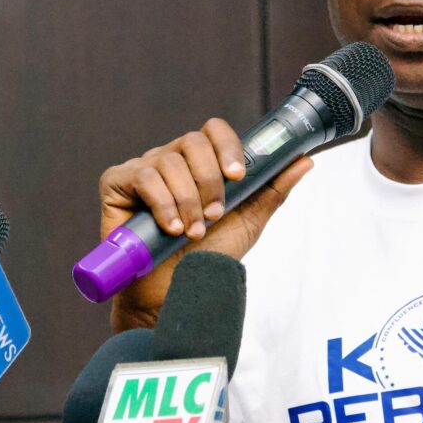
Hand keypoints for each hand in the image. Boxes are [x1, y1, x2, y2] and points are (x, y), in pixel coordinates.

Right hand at [98, 117, 312, 331]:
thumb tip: (305, 160)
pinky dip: (162, 202)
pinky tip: (170, 227)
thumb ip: (273, 187)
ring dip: (187, 199)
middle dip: (209, 180)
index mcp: (201, 161)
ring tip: (193, 230)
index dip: (227, 146)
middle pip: (193, 141)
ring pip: (169, 161)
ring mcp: (143, 169)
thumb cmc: (209, 255)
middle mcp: (172, 159)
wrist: (175, 292)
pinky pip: (142, 176)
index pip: (214, 130)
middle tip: (215, 215)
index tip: (238, 176)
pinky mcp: (116, 184)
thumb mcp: (249, 219)